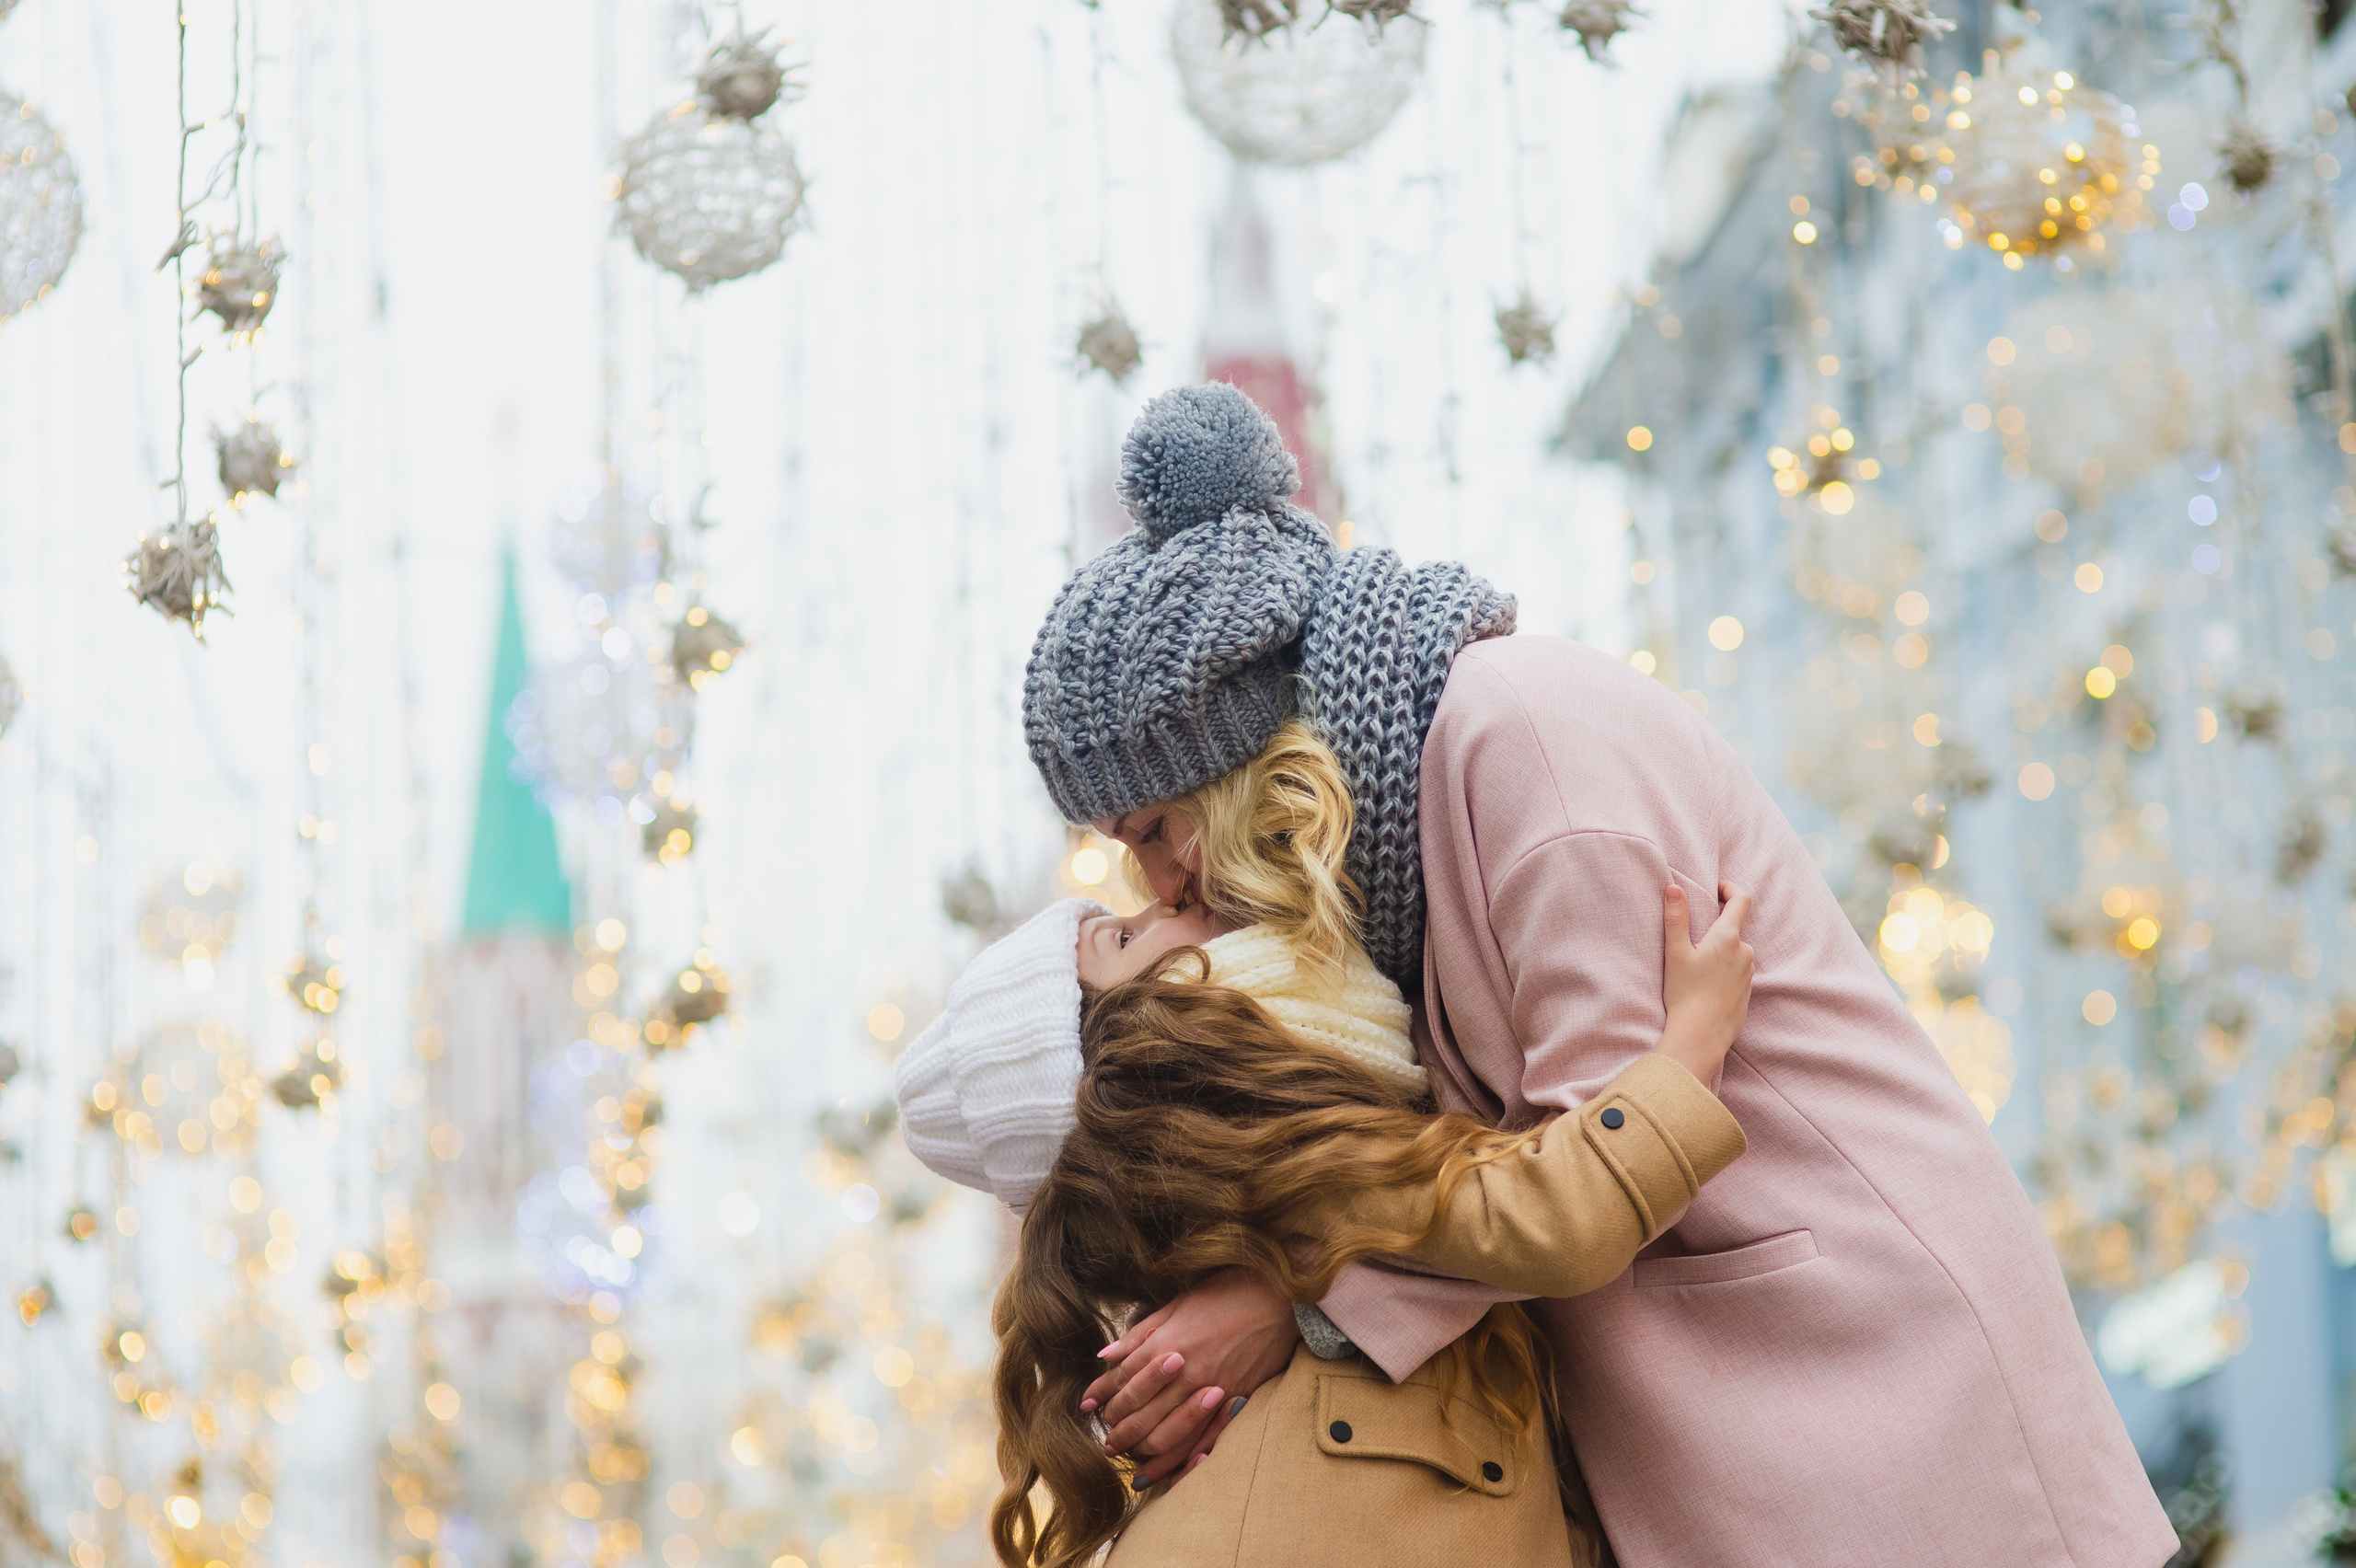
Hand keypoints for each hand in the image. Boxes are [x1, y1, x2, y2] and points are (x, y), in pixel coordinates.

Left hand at [1079, 1268, 1297, 1485]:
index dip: (1101, 1395)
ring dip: (1141, 1450)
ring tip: (1127, 1454)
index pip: (1122, 1381)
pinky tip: (1167, 1466)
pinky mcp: (1235, 1403)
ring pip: (1166, 1436)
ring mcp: (1210, 1392)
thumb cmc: (1225, 1293)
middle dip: (1117, 1430)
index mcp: (1165, 1346)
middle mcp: (1184, 1374)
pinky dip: (1181, 1459)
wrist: (1278, 1297)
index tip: (1088, 1405)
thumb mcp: (1176, 1305)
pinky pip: (1203, 1441)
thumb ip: (1139, 1335)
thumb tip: (1105, 1355)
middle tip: (1106, 1439)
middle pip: (1138, 1415)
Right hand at [1656, 881, 1752, 1089]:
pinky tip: (1704, 985)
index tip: (1715, 888)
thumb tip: (1673, 887)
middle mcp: (1744, 952)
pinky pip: (1736, 971)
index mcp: (1728, 937)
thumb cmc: (1686, 993)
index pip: (1741, 899)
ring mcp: (1748, 973)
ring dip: (1720, 951)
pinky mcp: (1747, 991)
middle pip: (1734, 928)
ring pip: (1735, 951)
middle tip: (1693, 937)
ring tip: (1695, 965)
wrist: (1702, 1035)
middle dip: (1716, 927)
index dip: (1729, 888)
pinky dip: (1723, 970)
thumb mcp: (1675, 953)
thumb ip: (1675, 918)